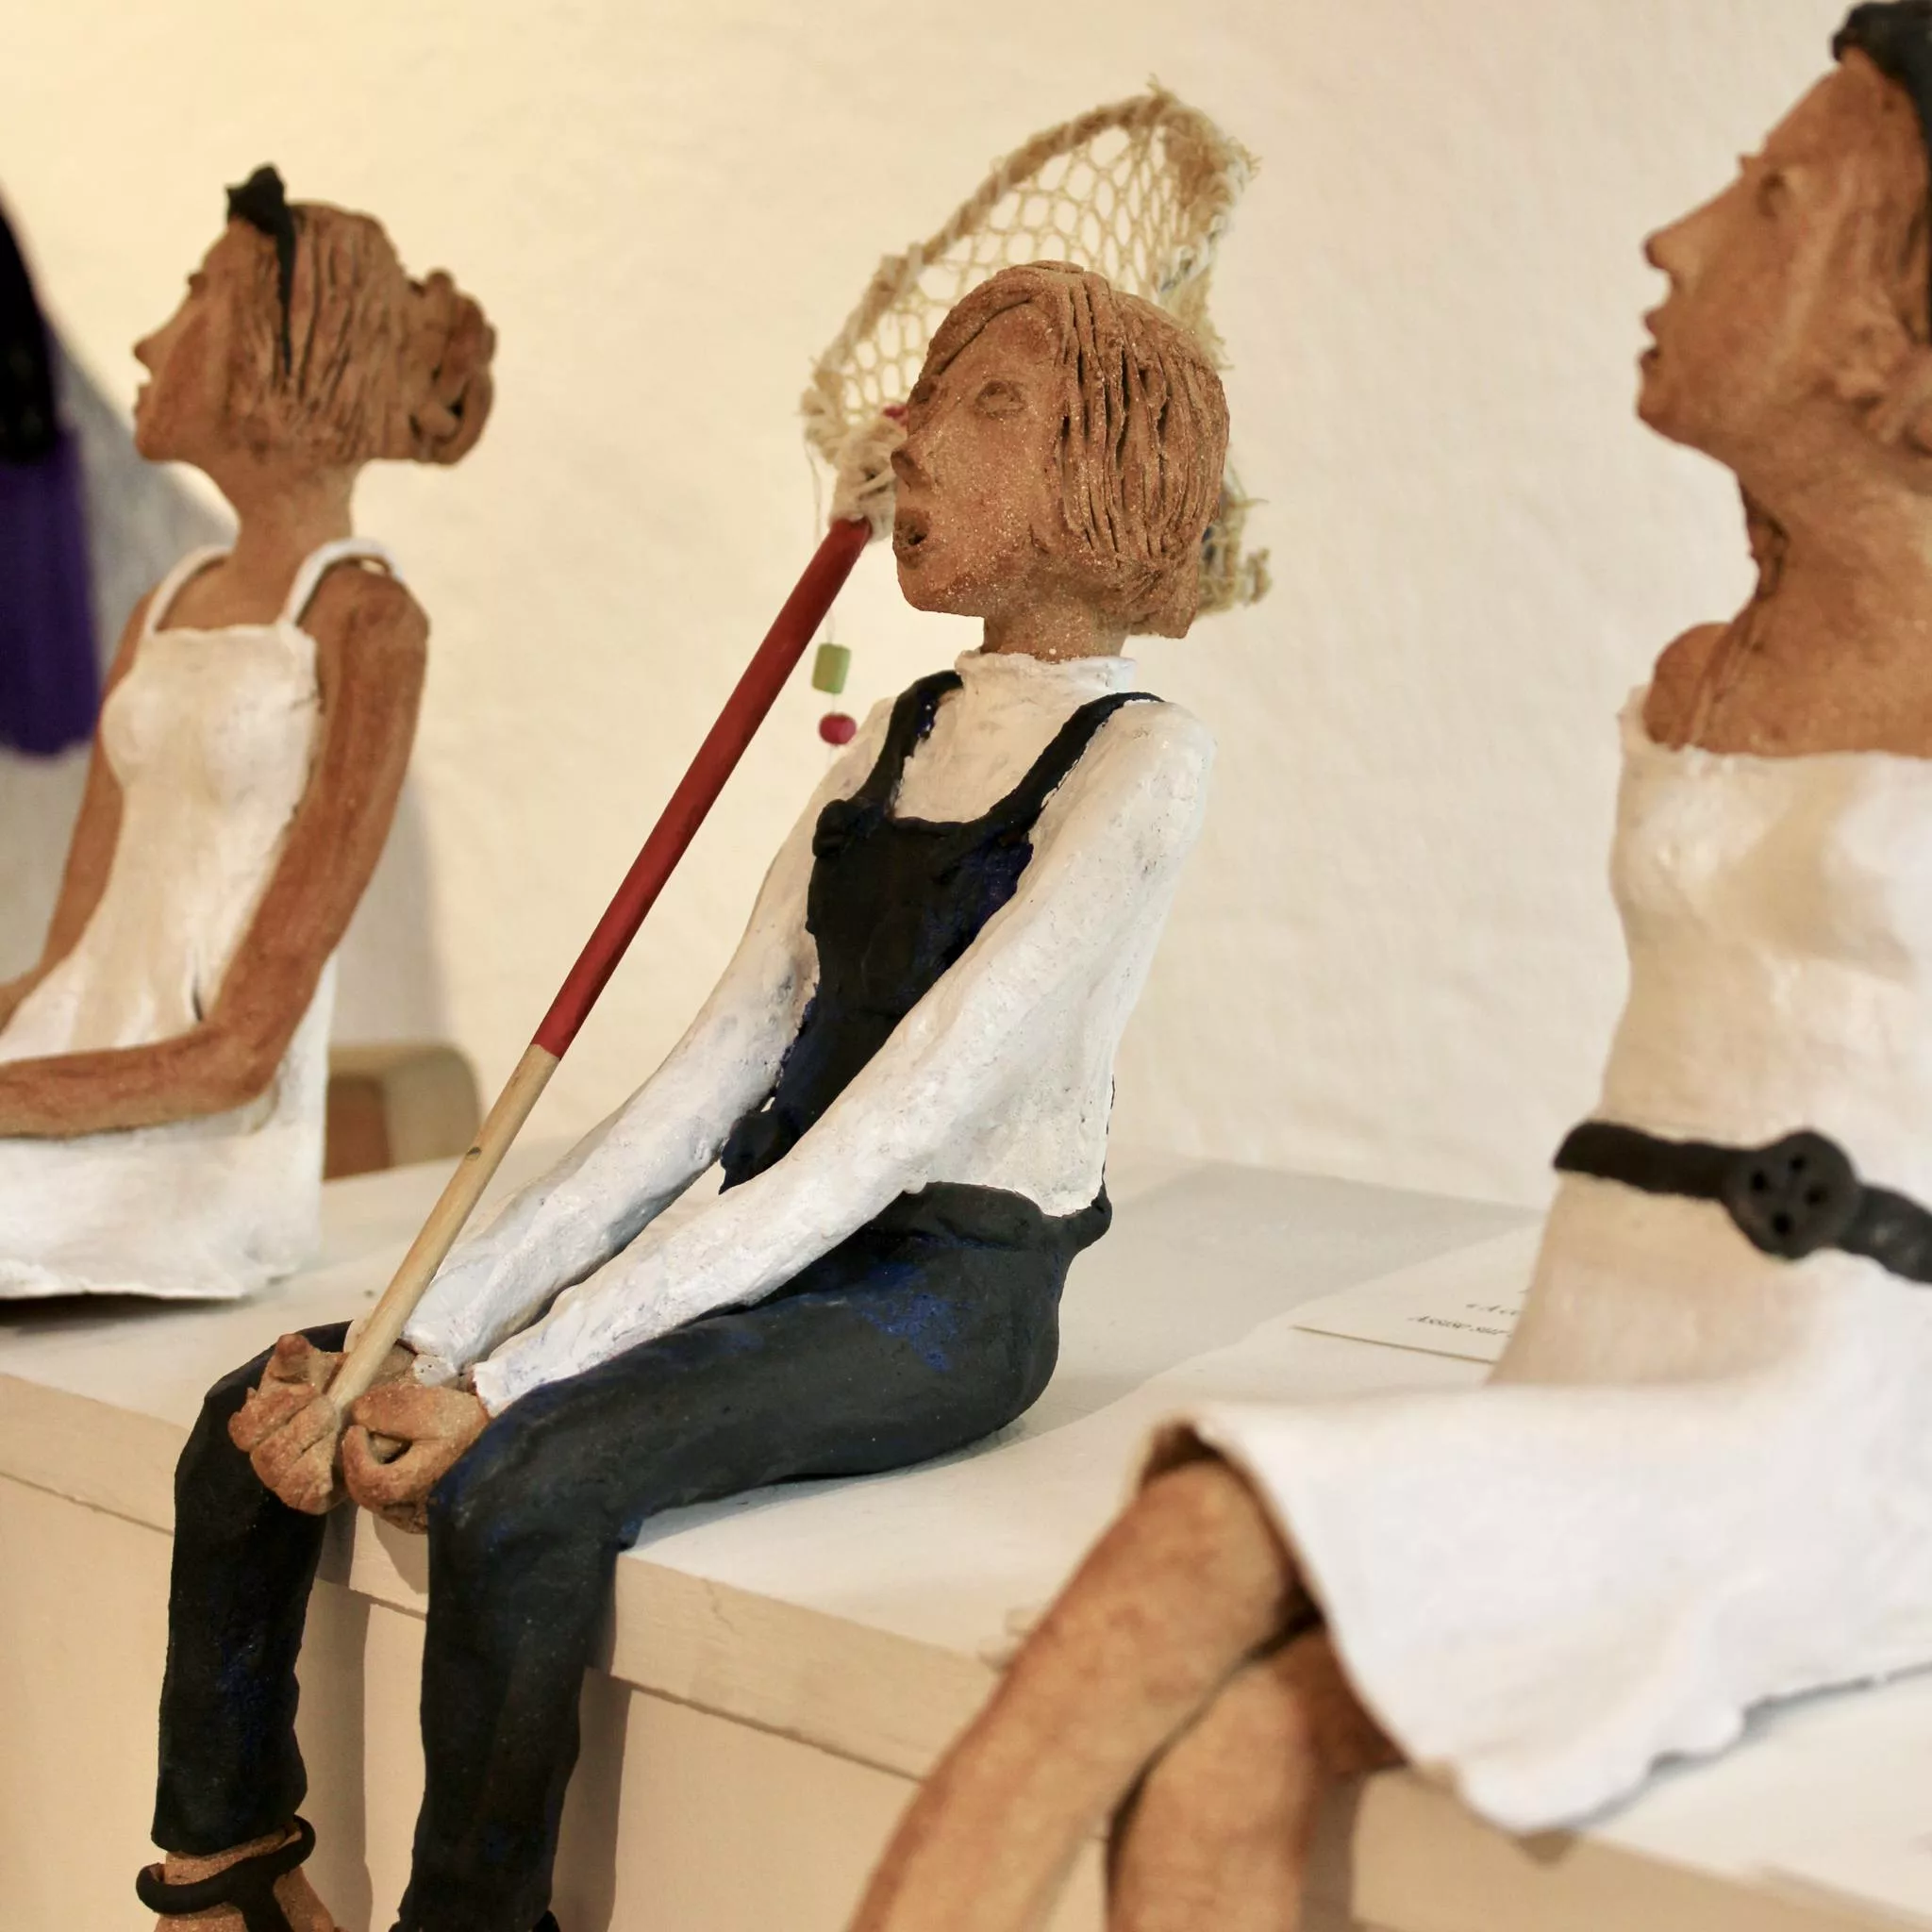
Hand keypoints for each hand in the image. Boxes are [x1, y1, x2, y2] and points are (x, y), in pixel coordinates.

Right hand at [229, 1334, 411, 1513]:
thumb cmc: (341, 1381)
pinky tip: (344, 1446)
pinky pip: (308, 1495)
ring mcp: (288, 1479)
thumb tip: (288, 1343)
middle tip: (328, 1404)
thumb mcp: (318, 1364)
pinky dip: (326, 1472)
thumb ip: (298, 1358)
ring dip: (313, 1445)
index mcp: (261, 1421)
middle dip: (300, 1425)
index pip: (244, 1429)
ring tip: (337, 1422)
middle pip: (265, 1455)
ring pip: (284, 1476)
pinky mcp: (313, 1496)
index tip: (307, 1389)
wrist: (378, 1401)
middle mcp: (268, 1453)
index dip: (270, 1411)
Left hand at [342, 1382, 489, 1532]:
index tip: (357, 1427)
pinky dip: (396, 1490)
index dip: (352, 1453)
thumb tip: (357, 1413)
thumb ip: (389, 1409)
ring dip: (376, 1480)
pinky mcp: (441, 1519)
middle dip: (359, 1467)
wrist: (515, 1443)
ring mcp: (428, 1520)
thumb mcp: (429, 1407)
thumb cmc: (470, 1427)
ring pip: (386, 1506)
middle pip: (370, 1497)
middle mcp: (414, 1512)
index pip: (363, 1478)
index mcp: (407, 1487)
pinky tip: (406, 1470)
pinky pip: (404, 1509)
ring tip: (383, 1453)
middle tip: (363, 1439)